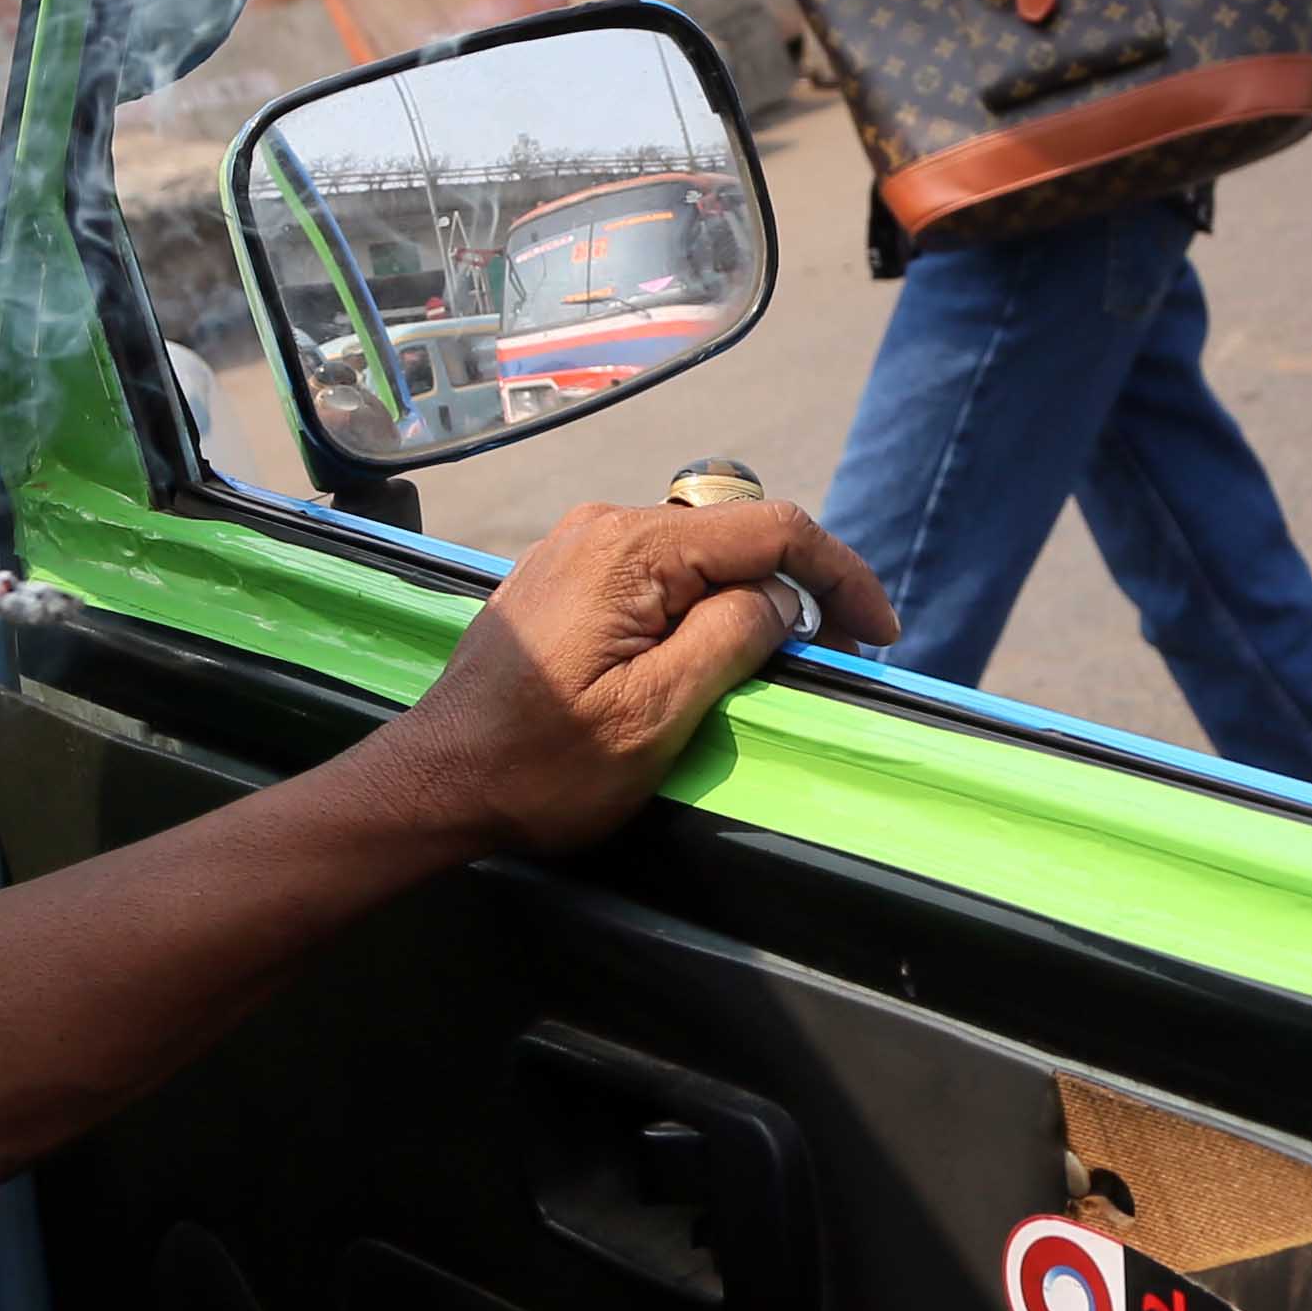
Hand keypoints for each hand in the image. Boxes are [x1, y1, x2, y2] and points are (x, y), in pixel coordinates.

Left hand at [368, 499, 896, 854]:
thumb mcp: (655, 715)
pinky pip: (656, 574)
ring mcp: (578, 548)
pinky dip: (699, 606)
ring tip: (773, 666)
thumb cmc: (542, 766)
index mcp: (631, 550)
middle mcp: (604, 526)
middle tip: (829, 659)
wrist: (435, 784)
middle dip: (795, 589)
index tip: (876, 634)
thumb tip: (777, 600)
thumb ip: (729, 639)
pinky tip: (708, 656)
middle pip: (734, 535)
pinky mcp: (564, 578)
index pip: (769, 529)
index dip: (839, 574)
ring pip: (697, 556)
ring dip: (745, 601)